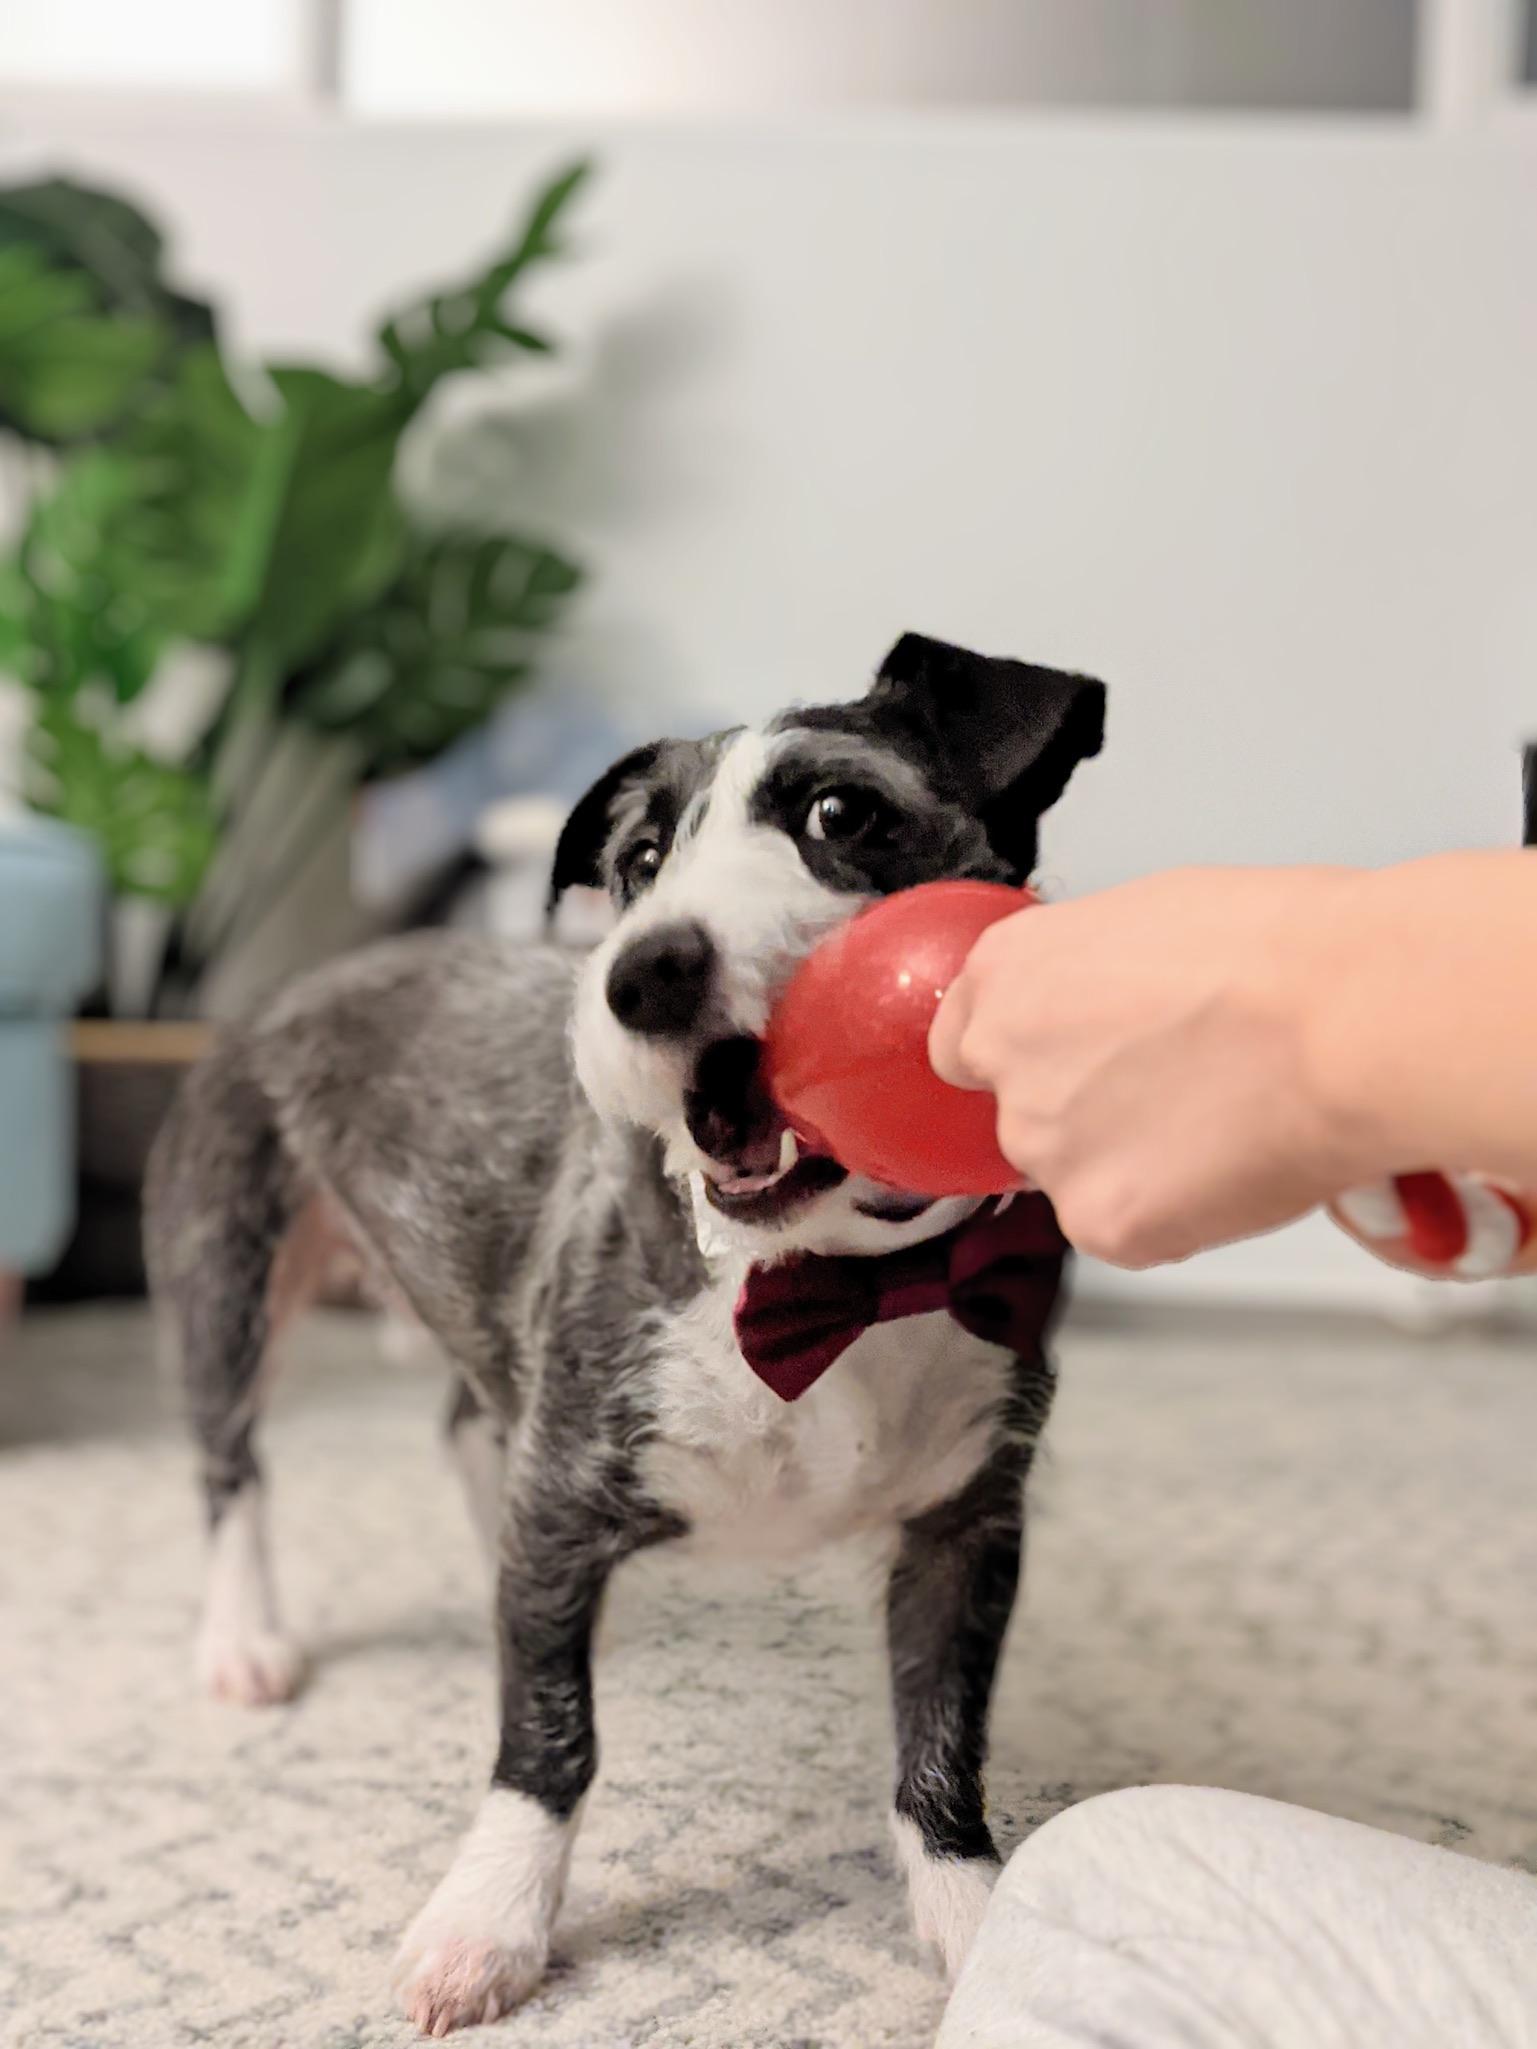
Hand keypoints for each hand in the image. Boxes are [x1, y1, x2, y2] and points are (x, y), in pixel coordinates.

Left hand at [929, 867, 1363, 1266]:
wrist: (1343, 1020)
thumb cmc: (1278, 952)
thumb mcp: (1152, 919)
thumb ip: (1096, 978)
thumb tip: (1114, 1006)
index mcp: (1006, 975)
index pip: (964, 1044)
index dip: (1027, 1058)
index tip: (1068, 1063)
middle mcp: (1006, 1064)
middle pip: (1026, 1115)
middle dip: (1093, 1114)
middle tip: (1181, 1090)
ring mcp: (1048, 1150)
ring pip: (1081, 1176)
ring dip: (1137, 1165)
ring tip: (1224, 1122)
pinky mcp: (1099, 1222)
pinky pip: (1130, 1229)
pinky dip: (1179, 1214)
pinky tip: (1235, 1164)